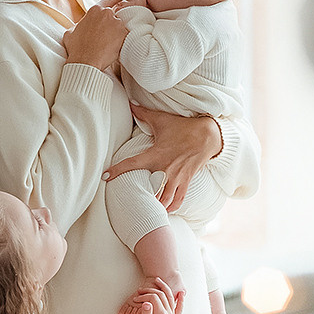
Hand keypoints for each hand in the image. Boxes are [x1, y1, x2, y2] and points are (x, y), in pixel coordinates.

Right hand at [62, 3, 126, 71]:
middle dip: (112, 26)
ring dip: (115, 35)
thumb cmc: (76, 47)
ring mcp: (117, 23)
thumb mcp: (71, 31)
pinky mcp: (123, 34)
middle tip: (106, 37)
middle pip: (115, 17)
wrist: (85, 61)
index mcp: (95, 10)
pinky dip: (119, 42)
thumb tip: (80, 26)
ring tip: (105, 47)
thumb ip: (80, 24)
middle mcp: (107, 14)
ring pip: (119, 28)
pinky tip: (111, 49)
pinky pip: (124, 37)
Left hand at [105, 107, 222, 212]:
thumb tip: (130, 102)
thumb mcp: (162, 119)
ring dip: (155, 206)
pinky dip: (171, 207)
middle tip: (128, 203)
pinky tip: (164, 210)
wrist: (208, 135)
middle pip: (149, 191)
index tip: (105, 176)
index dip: (117, 170)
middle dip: (139, 198)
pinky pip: (179, 200)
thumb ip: (143, 113)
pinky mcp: (186, 181)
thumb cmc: (183, 128)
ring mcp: (177, 178)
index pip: (132, 163)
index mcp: (156, 154)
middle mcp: (165, 169)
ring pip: (165, 200)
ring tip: (146, 210)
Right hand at [129, 278, 180, 313]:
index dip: (144, 296)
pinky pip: (180, 308)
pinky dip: (181, 300)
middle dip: (151, 290)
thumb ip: (146, 313)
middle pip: (161, 296)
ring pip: (171, 298)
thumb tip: (146, 302)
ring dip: (165, 288)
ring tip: (159, 281)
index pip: (154, 298)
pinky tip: (181, 293)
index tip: (136, 299)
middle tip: (142, 290)